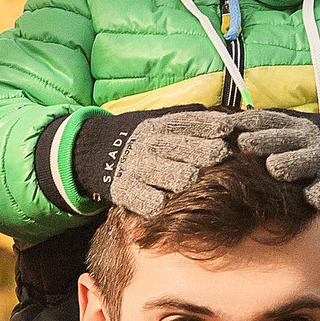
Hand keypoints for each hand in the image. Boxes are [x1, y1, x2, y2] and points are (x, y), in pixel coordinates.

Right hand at [93, 109, 240, 216]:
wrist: (93, 149)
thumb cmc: (138, 138)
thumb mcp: (157, 120)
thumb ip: (186, 118)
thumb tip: (223, 117)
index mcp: (159, 126)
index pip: (185, 123)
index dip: (207, 124)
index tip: (226, 127)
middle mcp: (149, 145)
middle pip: (179, 147)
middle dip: (202, 150)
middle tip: (221, 153)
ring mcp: (137, 168)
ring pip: (165, 174)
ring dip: (180, 176)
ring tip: (191, 177)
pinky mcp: (125, 190)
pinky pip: (143, 201)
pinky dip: (153, 203)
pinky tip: (162, 203)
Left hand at [229, 110, 319, 210]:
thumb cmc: (301, 150)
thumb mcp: (284, 135)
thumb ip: (259, 134)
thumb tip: (218, 131)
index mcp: (291, 127)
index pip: (268, 120)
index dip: (249, 121)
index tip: (228, 125)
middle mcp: (307, 140)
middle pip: (283, 138)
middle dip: (264, 140)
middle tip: (244, 144)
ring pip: (306, 160)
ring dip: (290, 163)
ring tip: (275, 167)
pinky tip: (311, 198)